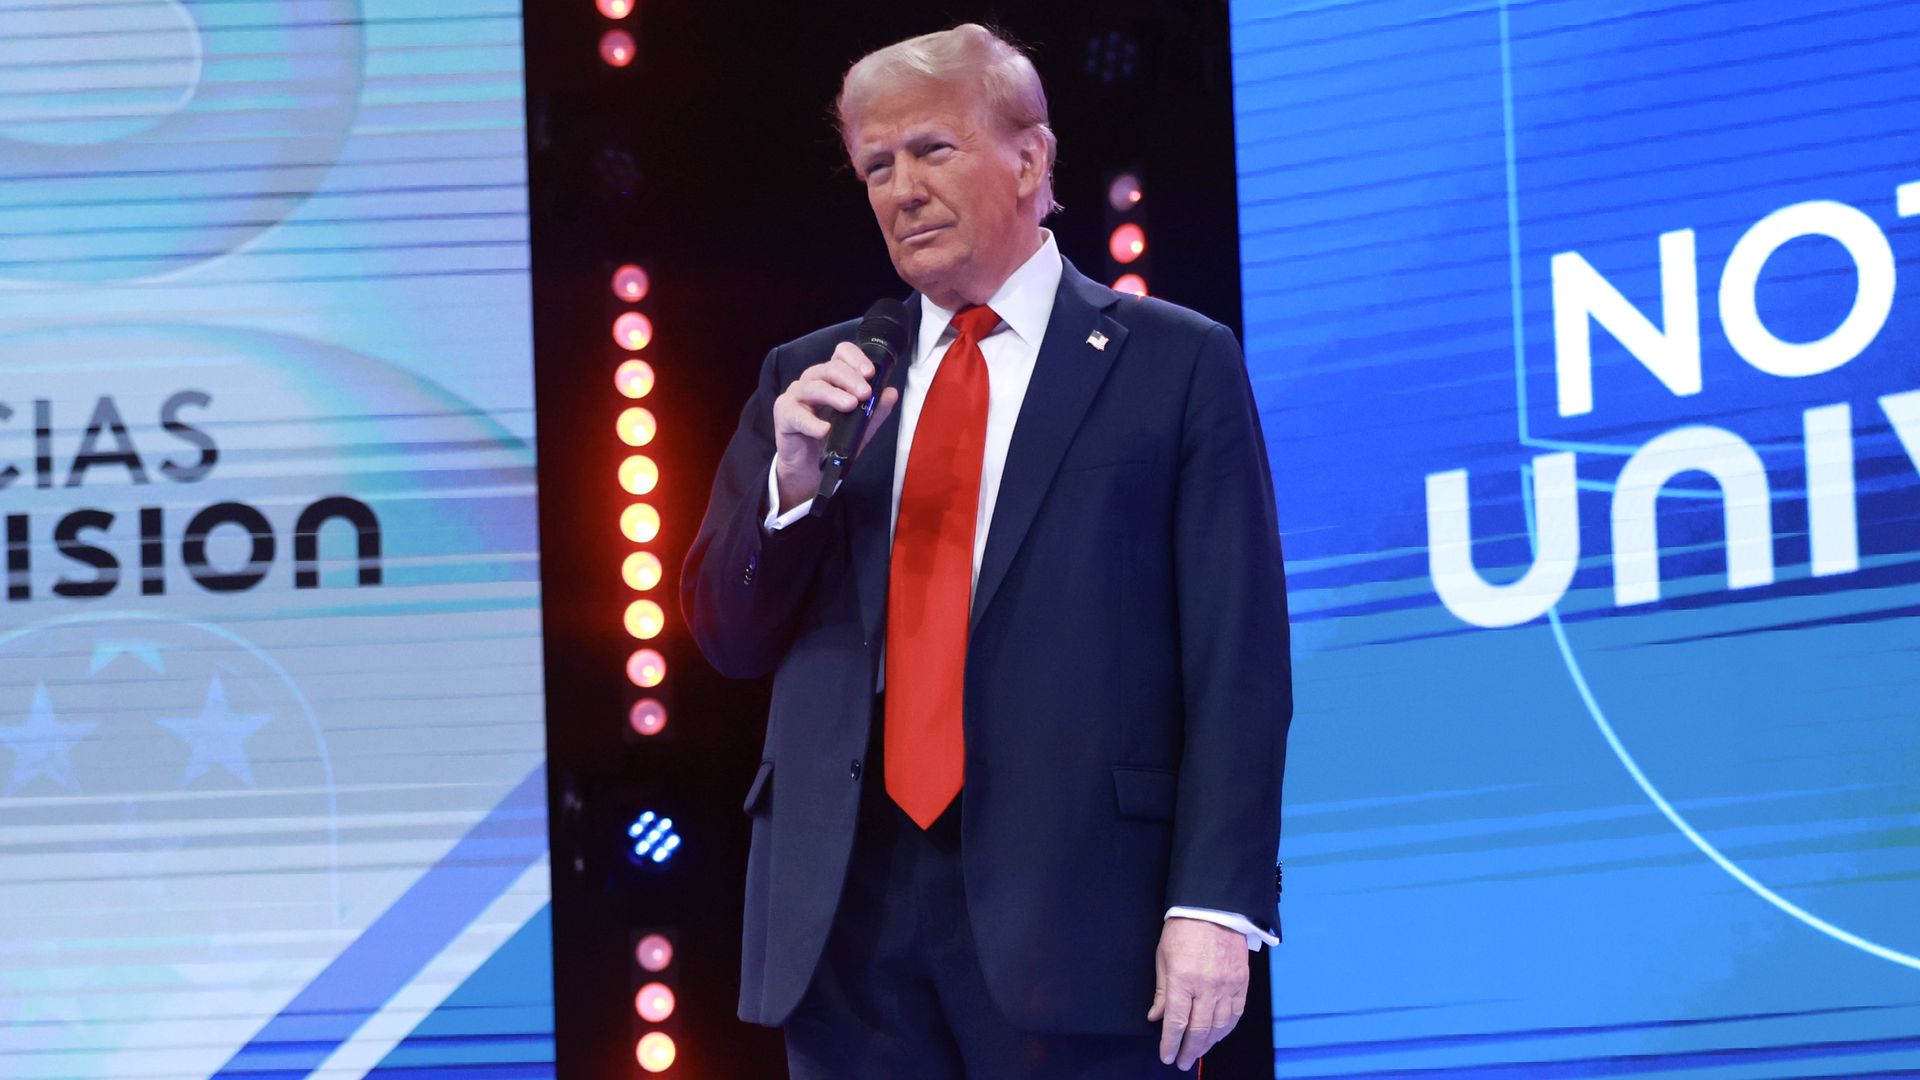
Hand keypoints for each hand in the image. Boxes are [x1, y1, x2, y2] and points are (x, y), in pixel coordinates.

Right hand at [771, 341, 899, 512]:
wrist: (810, 468)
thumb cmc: (832, 440)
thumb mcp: (860, 427)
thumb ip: (876, 410)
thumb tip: (891, 393)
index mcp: (831, 377)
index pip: (841, 354)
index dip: (856, 358)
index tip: (871, 373)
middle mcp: (812, 381)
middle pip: (830, 368)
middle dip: (850, 379)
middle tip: (866, 393)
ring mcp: (796, 396)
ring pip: (814, 387)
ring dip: (834, 395)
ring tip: (851, 405)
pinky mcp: (784, 414)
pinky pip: (797, 415)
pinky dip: (812, 423)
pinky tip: (825, 430)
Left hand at [1147, 917, 1248, 1070]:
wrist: (1213, 908)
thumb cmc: (1183, 929)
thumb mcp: (1163, 958)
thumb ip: (1162, 991)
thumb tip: (1156, 1017)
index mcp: (1183, 980)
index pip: (1176, 1022)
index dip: (1170, 1044)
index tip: (1167, 1057)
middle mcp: (1207, 987)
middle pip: (1199, 1029)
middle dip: (1190, 1050)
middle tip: (1183, 1062)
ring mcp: (1227, 985)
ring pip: (1220, 1026)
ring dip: (1208, 1043)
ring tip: (1199, 1051)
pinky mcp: (1241, 982)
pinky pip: (1236, 1013)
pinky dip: (1227, 1028)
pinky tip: (1218, 1035)